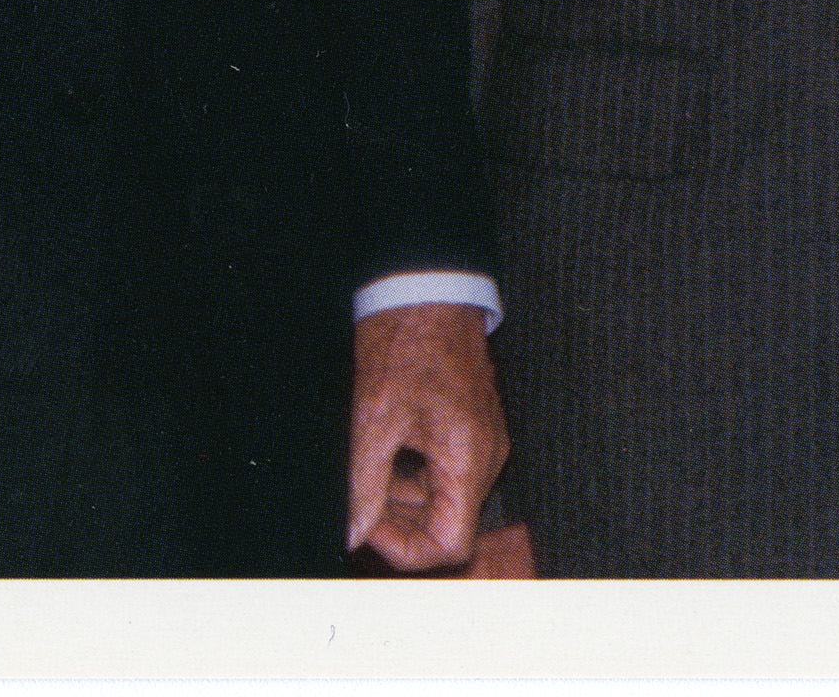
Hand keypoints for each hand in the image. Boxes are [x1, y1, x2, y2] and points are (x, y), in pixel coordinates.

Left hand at [345, 300, 508, 569]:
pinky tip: (384, 449)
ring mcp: (482, 441)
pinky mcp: (472, 427)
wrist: (427, 290)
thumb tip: (353, 533)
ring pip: (444, 499)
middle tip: (357, 499)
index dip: (405, 548)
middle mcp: (486, 456)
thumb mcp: (373, 419)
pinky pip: (446, 471)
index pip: (452, 544)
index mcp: (469, 458)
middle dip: (399, 522)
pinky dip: (413, 474)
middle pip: (448, 524)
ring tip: (366, 469)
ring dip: (402, 498)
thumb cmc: (405, 345)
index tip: (366, 526)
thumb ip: (365, 485)